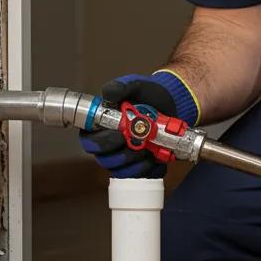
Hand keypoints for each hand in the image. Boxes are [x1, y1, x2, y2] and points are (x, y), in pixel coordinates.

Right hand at [78, 70, 199, 178]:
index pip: (89, 141)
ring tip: (149, 150)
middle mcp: (108, 145)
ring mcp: (122, 157)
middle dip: (122, 153)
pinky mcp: (138, 165)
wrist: (171, 102)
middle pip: (105, 159)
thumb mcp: (133, 85)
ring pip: (121, 170)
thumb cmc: (147, 93)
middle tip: (139, 142)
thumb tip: (108, 93)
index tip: (119, 134)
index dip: (101, 142)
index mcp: (100, 126)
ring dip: (135, 162)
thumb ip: (119, 87)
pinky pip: (138, 175)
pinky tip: (155, 158)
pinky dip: (147, 169)